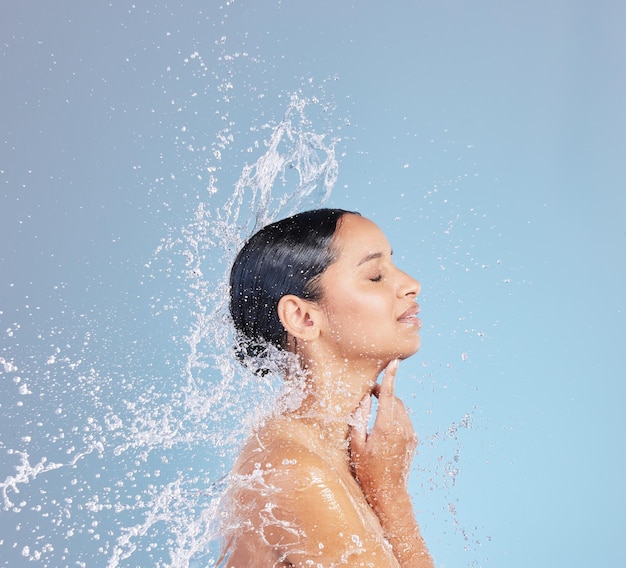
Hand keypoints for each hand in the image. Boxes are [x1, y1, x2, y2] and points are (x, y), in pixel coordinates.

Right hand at [349, 359, 417, 508]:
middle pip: (395, 400)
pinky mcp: (413, 441)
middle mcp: (402, 428)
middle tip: (370, 392)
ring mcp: (410, 434)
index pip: (390, 395)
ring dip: (389, 405)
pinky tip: (382, 426)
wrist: (388, 493)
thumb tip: (364, 398)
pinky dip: (394, 416)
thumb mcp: (357, 444)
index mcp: (386, 427)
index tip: (395, 362)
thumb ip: (360, 418)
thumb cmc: (367, 470)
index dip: (391, 377)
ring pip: (400, 410)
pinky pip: (404, 420)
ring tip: (374, 410)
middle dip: (385, 392)